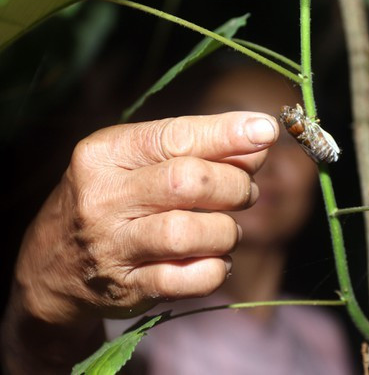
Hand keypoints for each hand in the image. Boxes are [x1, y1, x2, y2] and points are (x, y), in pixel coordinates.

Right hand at [12, 112, 278, 325]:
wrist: (52, 264)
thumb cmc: (110, 198)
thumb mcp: (137, 159)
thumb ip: (195, 146)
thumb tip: (258, 139)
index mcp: (105, 153)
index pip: (175, 138)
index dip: (227, 134)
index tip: (266, 130)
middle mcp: (103, 198)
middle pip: (187, 183)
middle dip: (234, 185)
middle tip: (245, 192)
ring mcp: (113, 246)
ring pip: (190, 233)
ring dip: (227, 230)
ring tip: (228, 228)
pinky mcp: (128, 287)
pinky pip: (189, 280)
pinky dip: (216, 269)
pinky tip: (216, 259)